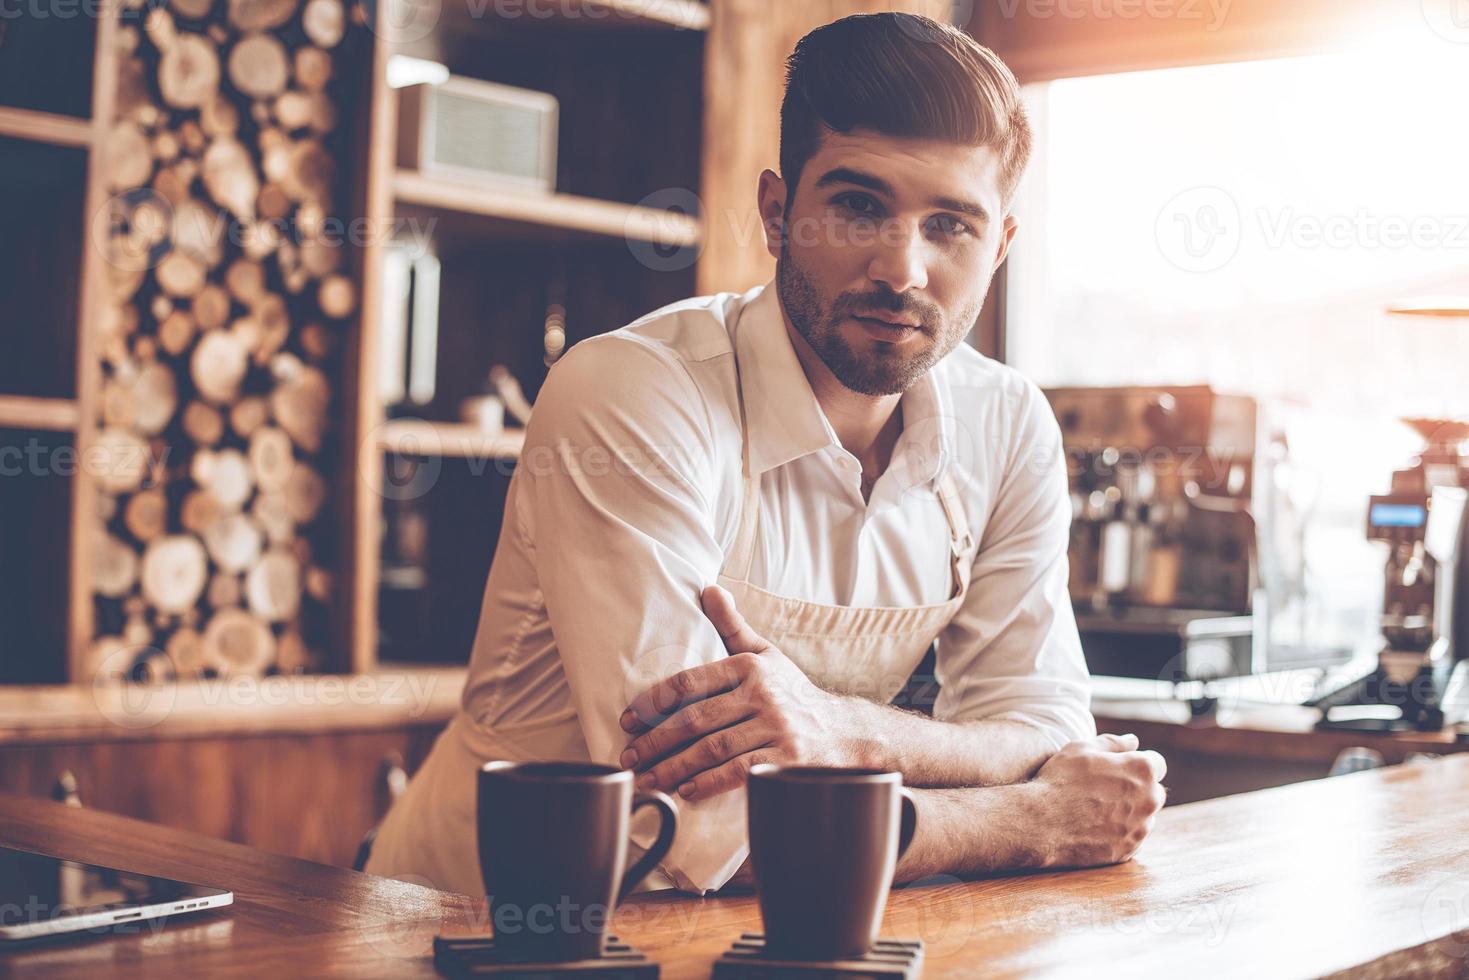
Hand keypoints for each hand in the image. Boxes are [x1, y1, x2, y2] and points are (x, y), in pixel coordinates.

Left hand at [618, 586, 856, 800]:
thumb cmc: (792, 692)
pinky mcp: (786, 759)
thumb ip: (732, 626)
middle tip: (629, 756)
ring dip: (674, 767)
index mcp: (750, 667)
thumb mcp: (765, 654)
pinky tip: (685, 791)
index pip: (691, 682)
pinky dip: (709, 782)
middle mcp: (763, 694)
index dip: (654, 701)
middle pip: (696, 719)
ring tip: (648, 779)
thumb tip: (708, 589)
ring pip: (713, 749)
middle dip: (656, 740)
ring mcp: (776, 728)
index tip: (629, 718)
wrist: (844, 731)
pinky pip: (738, 772)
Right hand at [1030, 733, 1166, 867]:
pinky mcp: (1129, 850)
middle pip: (1155, 792)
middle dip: (1138, 789)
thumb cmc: (1060, 780)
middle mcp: (1149, 800)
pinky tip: (1095, 827)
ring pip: (1144, 817)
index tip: (1119, 768)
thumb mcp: (1081, 748)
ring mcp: (1140, 828)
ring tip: (1097, 810)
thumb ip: (1113, 742)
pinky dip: (1119, 832)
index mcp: (1142, 770)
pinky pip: (1132, 838)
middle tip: (1106, 789)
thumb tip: (1133, 741)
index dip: (1138, 763)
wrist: (1042, 823)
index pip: (1157, 763)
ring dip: (1130, 812)